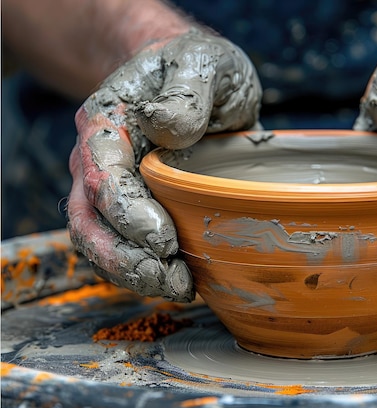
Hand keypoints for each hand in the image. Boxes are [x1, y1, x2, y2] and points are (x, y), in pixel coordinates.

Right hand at [67, 28, 261, 301]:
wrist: (189, 76)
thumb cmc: (196, 68)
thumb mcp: (203, 65)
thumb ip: (186, 93)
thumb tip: (164, 127)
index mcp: (109, 121)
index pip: (102, 177)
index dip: (129, 216)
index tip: (166, 241)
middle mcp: (98, 157)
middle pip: (89, 220)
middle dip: (128, 260)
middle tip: (176, 282)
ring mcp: (109, 184)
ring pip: (98, 240)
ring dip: (133, 273)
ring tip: (180, 288)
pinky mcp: (130, 204)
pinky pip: (121, 244)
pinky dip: (143, 269)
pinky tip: (177, 279)